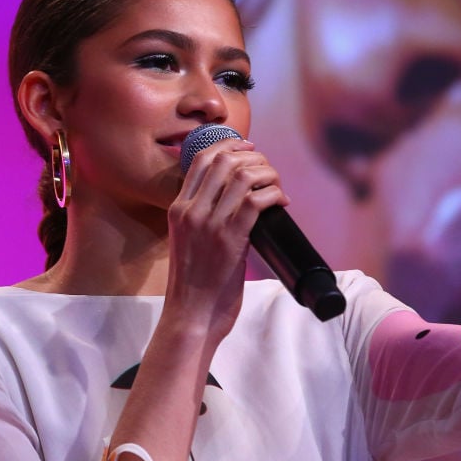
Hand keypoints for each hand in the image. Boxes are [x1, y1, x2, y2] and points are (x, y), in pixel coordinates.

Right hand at [165, 138, 289, 335]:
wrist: (191, 315)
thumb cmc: (195, 284)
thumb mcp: (189, 241)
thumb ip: (203, 217)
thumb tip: (236, 198)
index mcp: (179, 209)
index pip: (202, 159)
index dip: (230, 145)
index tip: (249, 148)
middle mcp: (191, 211)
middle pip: (225, 160)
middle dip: (254, 157)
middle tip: (269, 170)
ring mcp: (209, 225)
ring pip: (244, 176)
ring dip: (268, 174)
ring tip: (277, 186)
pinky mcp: (230, 240)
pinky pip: (257, 201)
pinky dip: (275, 195)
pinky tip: (282, 202)